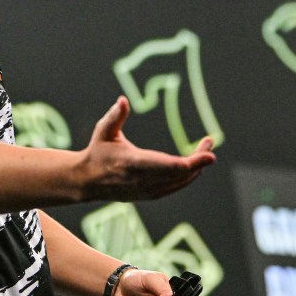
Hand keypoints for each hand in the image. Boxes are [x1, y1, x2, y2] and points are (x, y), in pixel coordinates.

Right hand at [81, 96, 215, 201]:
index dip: (194, 162)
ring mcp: (147, 191)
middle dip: (199, 160)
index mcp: (134, 164)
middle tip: (208, 143)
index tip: (210, 154)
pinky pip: (174, 187)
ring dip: (196, 169)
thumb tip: (123, 100)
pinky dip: (186, 178)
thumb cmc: (97, 152)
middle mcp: (143, 181)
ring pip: (180, 183)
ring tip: (204, 152)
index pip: (171, 167)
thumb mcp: (103, 131)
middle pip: (181, 174)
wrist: (86, 181)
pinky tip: (194, 167)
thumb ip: (115, 116)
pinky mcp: (148, 195)